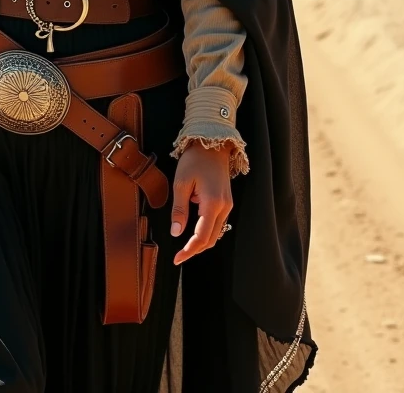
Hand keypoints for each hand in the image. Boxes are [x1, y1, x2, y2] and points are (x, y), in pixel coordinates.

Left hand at [170, 142, 232, 265]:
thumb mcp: (181, 183)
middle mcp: (224, 207)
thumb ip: (179, 209)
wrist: (212, 144)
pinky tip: (193, 230)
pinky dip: (206, 231)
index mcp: (212, 203)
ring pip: (215, 233)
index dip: (189, 250)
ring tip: (184, 246)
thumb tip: (176, 232)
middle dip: (195, 250)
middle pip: (211, 239)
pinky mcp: (226, 202)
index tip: (177, 258)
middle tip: (179, 256)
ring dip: (201, 242)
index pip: (202, 236)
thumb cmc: (195, 160)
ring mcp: (227, 205)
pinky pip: (217, 223)